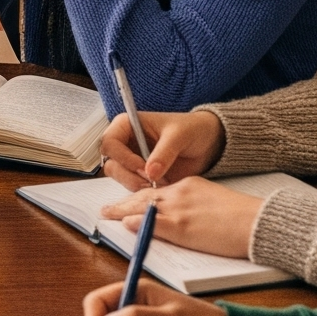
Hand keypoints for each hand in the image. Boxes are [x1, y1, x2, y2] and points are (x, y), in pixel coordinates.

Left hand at [98, 176, 262, 260]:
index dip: (138, 198)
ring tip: (107, 215)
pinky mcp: (182, 227)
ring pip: (142, 208)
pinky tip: (126, 224)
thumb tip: (182, 215)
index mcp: (189, 185)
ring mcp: (179, 210)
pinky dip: (137, 223)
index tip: (127, 202)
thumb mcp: (213, 200)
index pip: (156, 191)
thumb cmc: (243, 216)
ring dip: (122, 212)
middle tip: (107, 209)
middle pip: (143, 197)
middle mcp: (180, 193)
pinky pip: (153, 224)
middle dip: (124, 203)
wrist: (259, 221)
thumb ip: (193, 203)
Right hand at [100, 106, 225, 188]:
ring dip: (136, 184)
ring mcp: (131, 160)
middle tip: (150, 180)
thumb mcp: (178, 136)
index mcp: (127, 125)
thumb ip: (164, 153)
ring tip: (159, 183)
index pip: (109, 142)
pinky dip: (144, 190)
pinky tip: (161, 186)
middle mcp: (125, 143)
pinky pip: (132, 186)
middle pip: (110, 163)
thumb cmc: (190, 129)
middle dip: (128, 175)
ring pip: (119, 177)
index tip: (142, 167)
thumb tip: (150, 172)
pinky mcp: (140, 175)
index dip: (122, 157)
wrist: (206, 142)